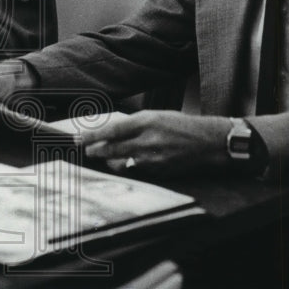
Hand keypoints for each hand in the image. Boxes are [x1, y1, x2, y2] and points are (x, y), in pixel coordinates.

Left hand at [79, 110, 232, 176]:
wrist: (209, 142)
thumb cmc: (181, 126)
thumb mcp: (156, 116)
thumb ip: (134, 124)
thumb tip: (110, 132)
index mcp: (147, 122)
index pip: (113, 130)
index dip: (93, 136)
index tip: (79, 139)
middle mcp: (148, 141)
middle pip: (112, 150)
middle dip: (96, 151)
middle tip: (87, 151)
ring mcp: (153, 159)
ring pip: (122, 163)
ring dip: (113, 160)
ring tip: (109, 156)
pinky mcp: (158, 173)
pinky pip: (137, 171)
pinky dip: (132, 166)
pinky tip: (136, 161)